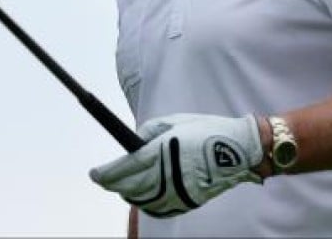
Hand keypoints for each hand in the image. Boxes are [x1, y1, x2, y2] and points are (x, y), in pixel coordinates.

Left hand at [89, 113, 263, 217]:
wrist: (238, 150)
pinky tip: (142, 197)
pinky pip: (158, 208)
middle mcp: (168, 173)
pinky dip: (146, 204)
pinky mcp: (187, 201)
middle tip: (105, 178)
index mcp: (163, 151)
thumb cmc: (206, 130)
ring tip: (122, 185)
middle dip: (113, 183)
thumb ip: (150, 131)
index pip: (125, 167)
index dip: (105, 173)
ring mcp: (178, 190)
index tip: (94, 173)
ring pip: (142, 200)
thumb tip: (135, 142)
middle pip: (129, 187)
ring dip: (127, 193)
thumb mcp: (175, 122)